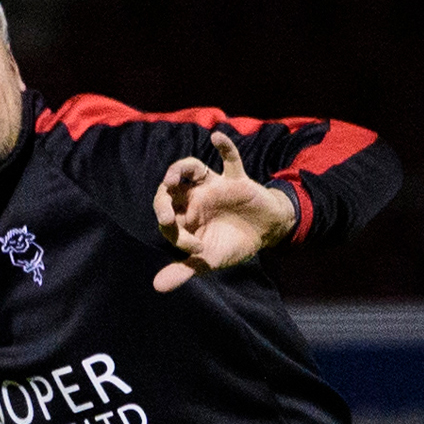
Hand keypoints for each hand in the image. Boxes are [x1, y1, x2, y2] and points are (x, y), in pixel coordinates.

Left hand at [151, 131, 295, 291]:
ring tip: (175, 176)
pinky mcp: (235, 179)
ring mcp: (213, 186)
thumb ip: (184, 270)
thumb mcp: (209, 261)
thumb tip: (157, 287)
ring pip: (192, 169)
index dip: (176, 233)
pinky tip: (217, 136)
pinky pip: (230, 159)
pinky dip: (225, 147)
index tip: (196, 248)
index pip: (168, 221)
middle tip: (165, 212)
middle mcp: (194, 198)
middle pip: (170, 190)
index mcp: (185, 217)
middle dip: (162, 198)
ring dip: (181, 168)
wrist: (266, 233)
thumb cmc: (232, 245)